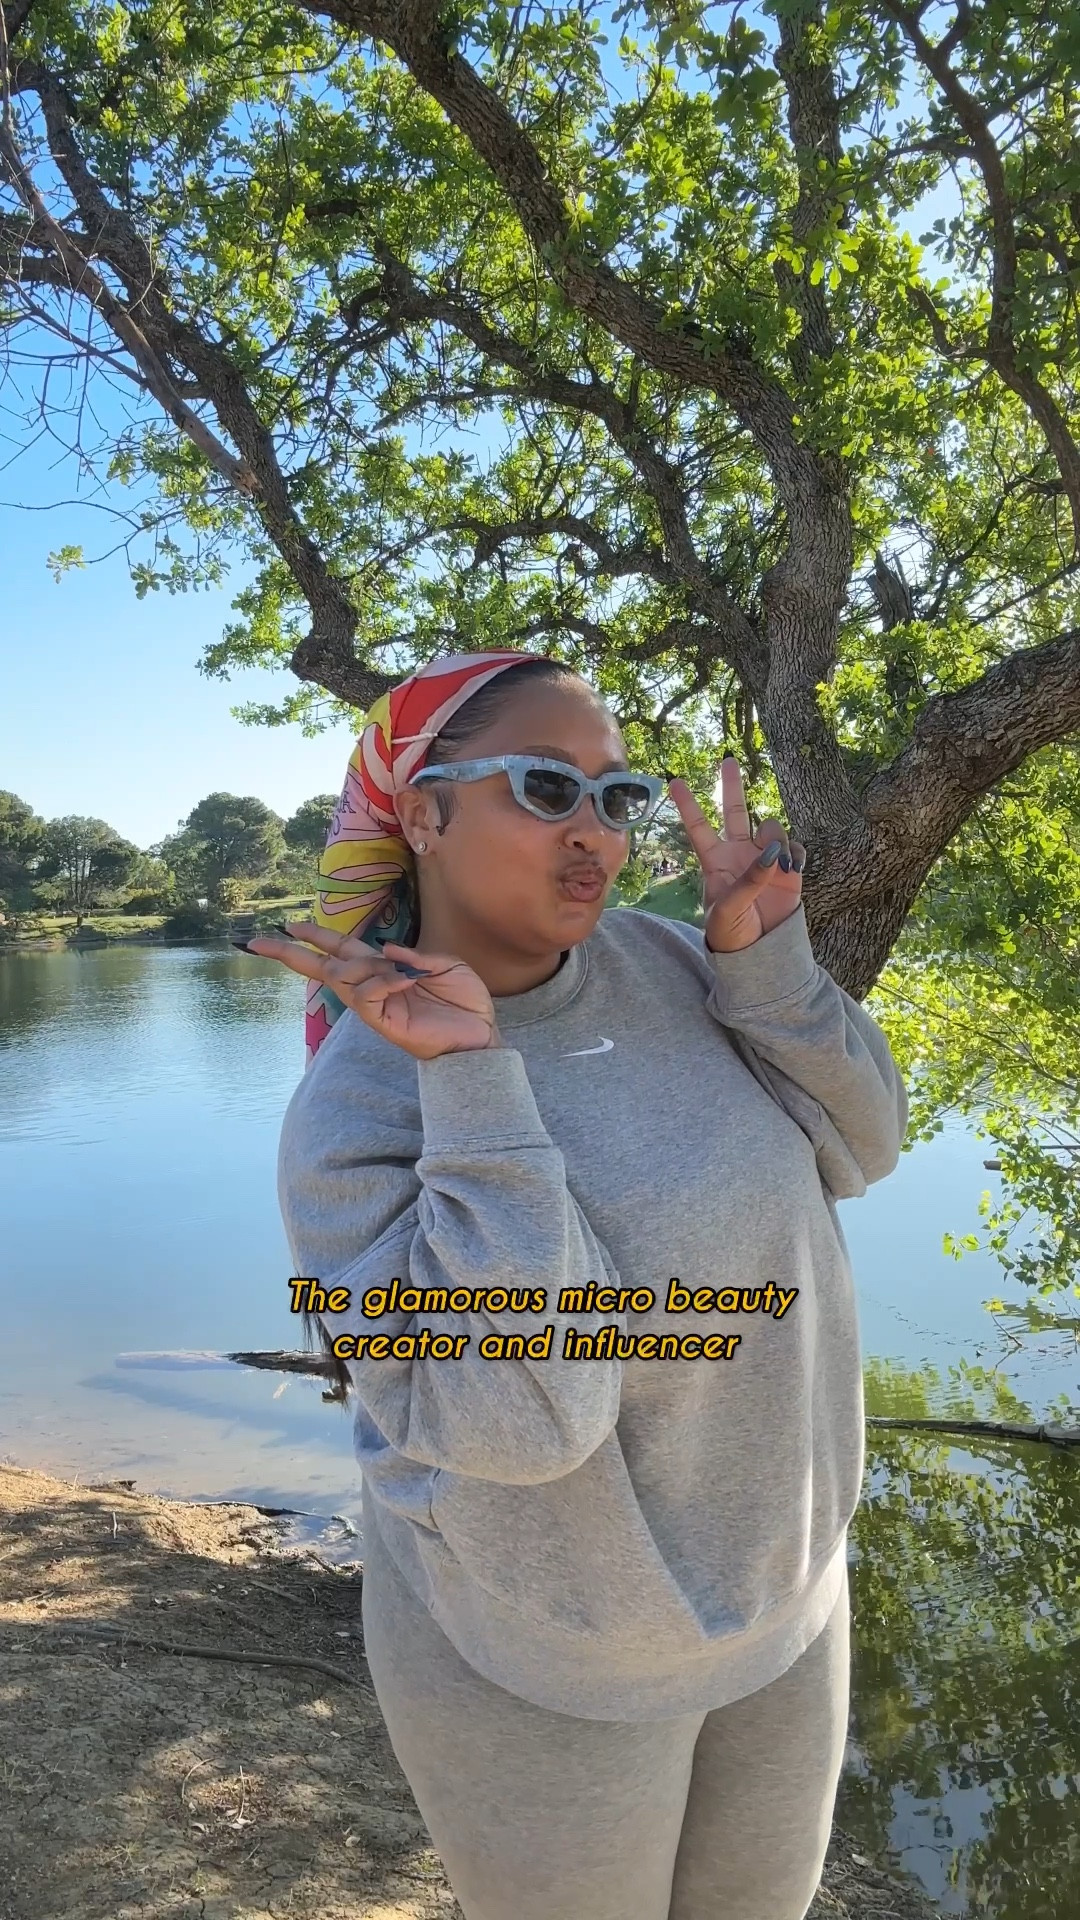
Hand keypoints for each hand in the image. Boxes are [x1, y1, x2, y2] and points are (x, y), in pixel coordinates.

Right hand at [244, 923, 501, 1059]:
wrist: (480, 1035)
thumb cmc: (464, 1003)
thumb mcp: (445, 966)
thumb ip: (414, 956)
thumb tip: (384, 947)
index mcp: (385, 971)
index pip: (343, 951)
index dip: (318, 937)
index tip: (290, 926)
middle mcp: (373, 988)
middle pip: (325, 965)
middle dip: (292, 952)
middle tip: (257, 941)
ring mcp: (375, 1006)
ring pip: (345, 976)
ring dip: (367, 967)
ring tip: (404, 978)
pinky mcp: (382, 1022)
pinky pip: (367, 994)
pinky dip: (384, 981)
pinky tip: (406, 983)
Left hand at [667, 760, 805, 953]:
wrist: (759, 952)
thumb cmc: (731, 933)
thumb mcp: (728, 910)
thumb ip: (748, 881)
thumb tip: (772, 855)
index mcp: (715, 862)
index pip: (698, 828)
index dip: (688, 805)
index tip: (675, 781)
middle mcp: (738, 854)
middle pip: (734, 813)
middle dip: (731, 787)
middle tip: (728, 761)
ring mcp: (764, 859)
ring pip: (770, 828)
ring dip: (773, 837)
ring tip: (776, 863)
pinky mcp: (788, 869)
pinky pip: (794, 848)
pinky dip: (794, 853)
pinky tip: (791, 868)